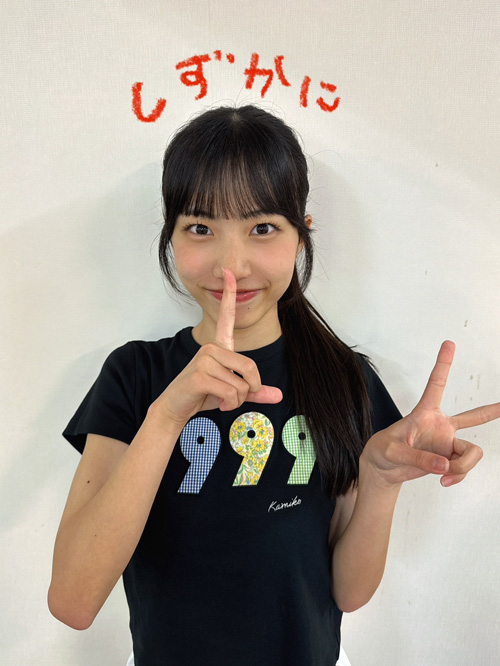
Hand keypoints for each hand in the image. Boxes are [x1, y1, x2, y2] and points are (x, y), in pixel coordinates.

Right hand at [153, 268, 282, 426]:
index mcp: (218, 345)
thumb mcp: (232, 391)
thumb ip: (255, 391)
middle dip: (248, 390)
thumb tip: (278, 395)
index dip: (229, 294)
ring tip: (220, 399)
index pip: (226, 316)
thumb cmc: (202, 394)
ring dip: (236, 400)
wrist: (176, 407)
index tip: (229, 272)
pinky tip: (216, 403)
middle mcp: (211, 347)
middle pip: (251, 368)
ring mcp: (204, 359)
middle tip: (233, 397)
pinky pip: (232, 393)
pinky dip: (229, 404)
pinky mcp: (200, 375)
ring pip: (242, 385)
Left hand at [361, 341, 499, 487]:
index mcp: (423, 413)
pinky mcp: (449, 459)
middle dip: (491, 411)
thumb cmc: (381, 452)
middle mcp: (440, 426)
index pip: (435, 385)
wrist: (382, 470)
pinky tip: (444, 481)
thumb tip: (444, 466)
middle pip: (472, 416)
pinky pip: (463, 469)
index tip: (449, 343)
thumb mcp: (391, 452)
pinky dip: (457, 477)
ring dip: (462, 467)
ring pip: (472, 453)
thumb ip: (416, 458)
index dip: (443, 364)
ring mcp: (447, 443)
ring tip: (443, 474)